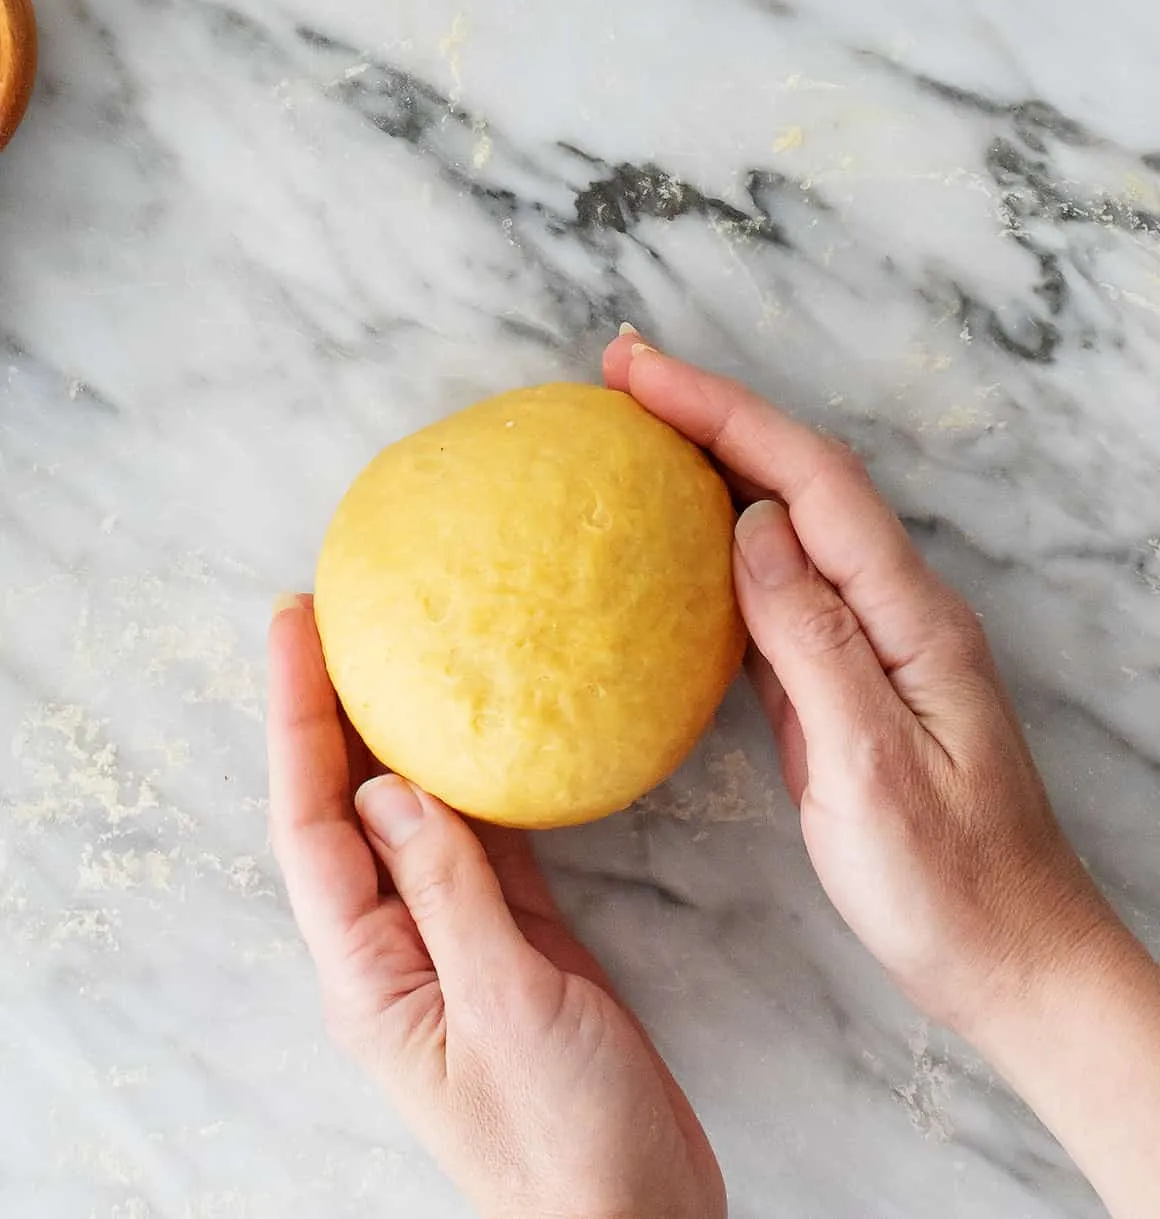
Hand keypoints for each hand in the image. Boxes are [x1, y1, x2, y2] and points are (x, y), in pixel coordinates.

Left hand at [266, 596, 724, 1218]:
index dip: (299, 719)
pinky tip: (485, 737)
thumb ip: (451, 894)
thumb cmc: (566, 1140)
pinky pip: (478, 847)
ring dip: (400, 738)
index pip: (312, 824)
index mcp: (371, 973)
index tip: (296, 629)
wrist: (632, 1217)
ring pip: (410, 820)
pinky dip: (476, 787)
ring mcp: (454, 943)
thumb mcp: (508, 1007)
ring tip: (404, 653)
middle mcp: (396, 949)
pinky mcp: (513, 943)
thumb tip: (392, 788)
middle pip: (345, 810)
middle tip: (337, 616)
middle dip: (333, 712)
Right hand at [605, 333, 1159, 1218]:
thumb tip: (755, 526)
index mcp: (908, 617)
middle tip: (622, 377)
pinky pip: (776, 592)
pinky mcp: (844, 682)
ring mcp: (870, 644)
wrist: (1007, 956)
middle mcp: (893, 611)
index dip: (723, 414)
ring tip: (634, 438)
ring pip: (786, 528)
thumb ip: (814, 642)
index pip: (810, 482)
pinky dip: (718, 550)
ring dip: (711, 470)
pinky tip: (675, 548)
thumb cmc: (947, 882)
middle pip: (799, 483)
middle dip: (711, 417)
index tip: (638, 372)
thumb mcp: (872, 767)